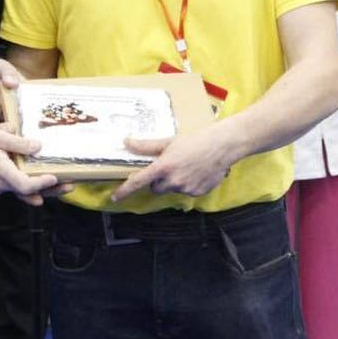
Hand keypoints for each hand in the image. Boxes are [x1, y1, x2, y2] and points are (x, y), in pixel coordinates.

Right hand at [0, 124, 58, 203]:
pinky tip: (38, 180)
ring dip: (40, 188)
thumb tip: (37, 147)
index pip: (25, 185)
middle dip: (50, 189)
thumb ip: (16, 142)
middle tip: (69, 186)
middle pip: (28, 192)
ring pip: (21, 191)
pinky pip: (12, 188)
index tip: (56, 177)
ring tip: (59, 184)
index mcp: (0, 171)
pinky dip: (26, 185)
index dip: (42, 184)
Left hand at [110, 128, 239, 201]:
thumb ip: (146, 146)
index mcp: (163, 166)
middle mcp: (172, 180)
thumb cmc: (195, 140)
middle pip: (155, 188)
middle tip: (169, 167)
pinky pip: (186, 192)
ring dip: (174, 182)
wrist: (222, 146)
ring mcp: (185, 188)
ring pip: (172, 189)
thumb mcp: (169, 141)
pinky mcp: (197, 193)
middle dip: (158, 181)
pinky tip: (197, 172)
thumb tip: (127, 142)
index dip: (125, 190)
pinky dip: (189, 184)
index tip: (115, 197)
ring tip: (187, 166)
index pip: (138, 181)